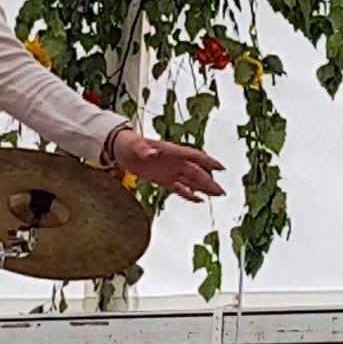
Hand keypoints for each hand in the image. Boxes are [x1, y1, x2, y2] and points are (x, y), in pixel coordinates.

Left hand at [106, 128, 225, 199]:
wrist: (120, 150)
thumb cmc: (129, 143)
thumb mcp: (136, 145)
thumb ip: (144, 149)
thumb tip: (152, 153)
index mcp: (172, 151)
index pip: (195, 156)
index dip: (209, 162)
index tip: (221, 168)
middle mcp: (175, 162)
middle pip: (197, 172)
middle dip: (209, 181)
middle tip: (221, 192)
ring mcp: (170, 171)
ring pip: (191, 181)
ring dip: (204, 188)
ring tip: (218, 195)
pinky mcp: (163, 180)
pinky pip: (179, 188)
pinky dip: (189, 194)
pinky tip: (199, 200)